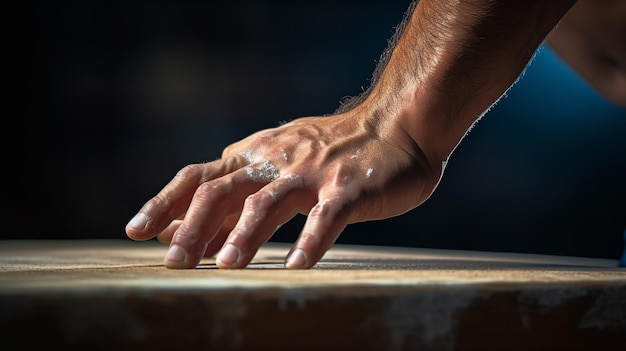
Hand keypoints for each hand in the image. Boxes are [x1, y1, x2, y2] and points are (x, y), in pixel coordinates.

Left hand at [125, 107, 441, 268]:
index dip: (166, 203)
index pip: (199, 177)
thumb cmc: (331, 153)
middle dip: (194, 225)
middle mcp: (276, 162)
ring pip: (269, 202)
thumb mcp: (275, 164)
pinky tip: (297, 267)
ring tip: (226, 266)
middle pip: (223, 189)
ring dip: (245, 234)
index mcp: (254, 157)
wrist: (395, 125)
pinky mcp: (350, 187)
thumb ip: (233, 192)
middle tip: (174, 263)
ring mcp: (312, 173)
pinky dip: (311, 241)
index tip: (137, 232)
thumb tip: (181, 229)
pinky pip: (327, 216)